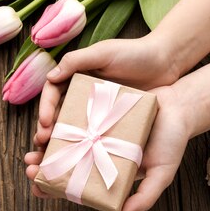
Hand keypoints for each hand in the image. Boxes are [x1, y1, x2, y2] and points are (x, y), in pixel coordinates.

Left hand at [25, 51, 209, 210]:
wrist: (181, 106)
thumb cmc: (172, 142)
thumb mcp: (161, 173)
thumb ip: (144, 197)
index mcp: (107, 171)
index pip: (75, 184)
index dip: (54, 189)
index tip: (38, 190)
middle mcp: (97, 151)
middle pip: (63, 162)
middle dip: (42, 166)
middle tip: (30, 167)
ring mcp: (94, 130)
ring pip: (62, 140)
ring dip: (45, 144)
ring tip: (35, 145)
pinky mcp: (95, 109)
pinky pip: (72, 116)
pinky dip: (58, 120)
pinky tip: (49, 124)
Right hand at [33, 36, 179, 152]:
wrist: (166, 62)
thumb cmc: (134, 53)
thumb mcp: (104, 52)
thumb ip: (76, 61)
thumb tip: (50, 77)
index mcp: (76, 75)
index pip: (52, 92)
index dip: (45, 107)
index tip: (45, 122)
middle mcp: (82, 93)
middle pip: (58, 113)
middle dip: (47, 129)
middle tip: (43, 143)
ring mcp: (97, 108)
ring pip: (72, 126)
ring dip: (61, 140)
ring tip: (53, 154)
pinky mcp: (111, 120)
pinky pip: (94, 134)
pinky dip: (84, 145)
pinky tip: (79, 157)